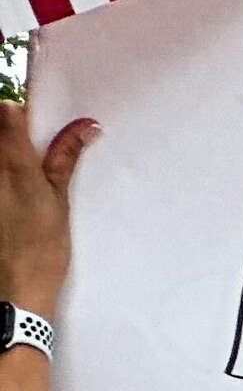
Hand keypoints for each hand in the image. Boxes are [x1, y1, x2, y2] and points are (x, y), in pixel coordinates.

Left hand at [0, 104, 96, 324]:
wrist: (14, 286)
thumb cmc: (41, 247)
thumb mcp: (58, 199)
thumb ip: (65, 157)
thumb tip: (87, 126)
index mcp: (15, 164)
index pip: (8, 112)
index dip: (17, 104)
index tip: (28, 106)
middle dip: (9, 128)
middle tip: (28, 156)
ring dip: (4, 148)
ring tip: (20, 187)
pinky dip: (3, 174)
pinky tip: (12, 199)